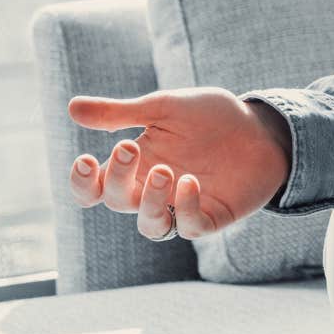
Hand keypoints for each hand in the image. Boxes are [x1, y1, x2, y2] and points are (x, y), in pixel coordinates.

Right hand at [67, 88, 292, 242]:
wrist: (261, 126)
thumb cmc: (209, 117)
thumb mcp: (164, 107)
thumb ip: (120, 112)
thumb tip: (72, 107)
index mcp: (135, 167)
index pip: (94, 189)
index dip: (82, 183)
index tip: (86, 160)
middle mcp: (152, 192)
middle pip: (118, 202)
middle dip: (118, 179)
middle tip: (130, 147)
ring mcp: (181, 207)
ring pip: (150, 225)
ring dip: (151, 203)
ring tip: (164, 171)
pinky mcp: (212, 216)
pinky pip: (190, 226)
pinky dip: (186, 208)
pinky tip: (190, 182)